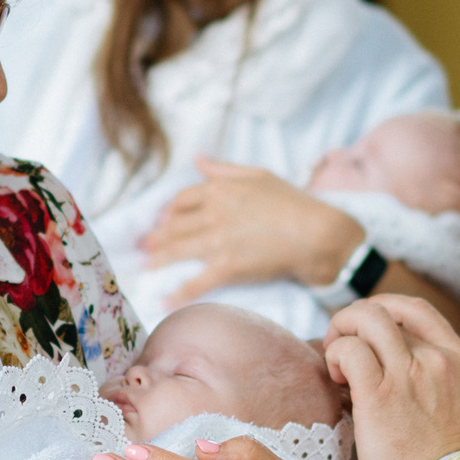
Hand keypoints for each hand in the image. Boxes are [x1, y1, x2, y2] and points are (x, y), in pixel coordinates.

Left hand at [140, 158, 363, 300]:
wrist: (316, 234)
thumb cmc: (293, 202)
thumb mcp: (258, 174)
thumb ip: (223, 168)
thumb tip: (197, 158)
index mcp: (219, 189)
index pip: (181, 200)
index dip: (168, 212)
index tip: (162, 221)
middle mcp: (213, 212)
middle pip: (173, 225)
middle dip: (156, 237)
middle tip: (144, 246)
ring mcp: (218, 240)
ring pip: (177, 250)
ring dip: (158, 259)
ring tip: (146, 265)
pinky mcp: (227, 267)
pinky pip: (195, 282)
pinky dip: (177, 293)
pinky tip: (163, 301)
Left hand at [323, 295, 459, 459]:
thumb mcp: (449, 403)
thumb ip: (427, 375)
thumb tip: (383, 361)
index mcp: (459, 358)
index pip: (414, 309)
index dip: (382, 309)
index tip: (365, 329)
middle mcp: (437, 359)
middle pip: (384, 310)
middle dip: (353, 318)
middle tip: (341, 344)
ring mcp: (411, 374)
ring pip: (366, 319)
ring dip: (341, 330)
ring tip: (336, 360)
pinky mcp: (381, 394)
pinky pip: (349, 351)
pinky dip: (336, 355)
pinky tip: (337, 378)